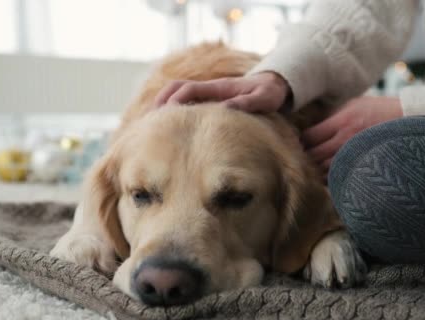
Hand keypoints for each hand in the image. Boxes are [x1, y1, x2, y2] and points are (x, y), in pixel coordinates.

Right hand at [155, 72, 290, 113]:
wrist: (276, 85)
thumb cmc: (270, 93)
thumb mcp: (263, 99)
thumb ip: (245, 103)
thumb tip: (223, 110)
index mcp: (218, 87)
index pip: (188, 89)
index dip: (174, 101)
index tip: (164, 116)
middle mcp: (209, 88)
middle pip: (175, 88)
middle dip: (160, 102)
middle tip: (148, 122)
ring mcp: (208, 94)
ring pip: (177, 94)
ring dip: (163, 106)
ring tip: (151, 126)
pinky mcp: (209, 102)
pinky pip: (186, 102)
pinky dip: (173, 112)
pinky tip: (168, 129)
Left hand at [302, 96, 402, 177]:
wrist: (411, 120)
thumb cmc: (381, 110)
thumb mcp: (354, 104)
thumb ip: (332, 115)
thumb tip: (310, 125)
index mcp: (342, 121)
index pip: (309, 136)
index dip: (301, 141)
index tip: (300, 142)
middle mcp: (346, 140)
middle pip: (314, 156)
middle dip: (306, 157)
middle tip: (302, 157)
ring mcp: (355, 157)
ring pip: (325, 171)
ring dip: (317, 170)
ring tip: (315, 167)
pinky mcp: (364, 168)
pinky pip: (341, 179)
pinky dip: (332, 178)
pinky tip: (331, 174)